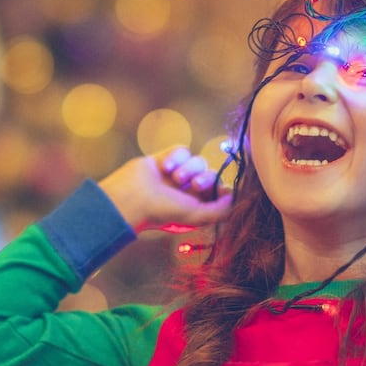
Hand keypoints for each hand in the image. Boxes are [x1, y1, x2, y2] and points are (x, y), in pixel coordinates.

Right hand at [98, 146, 233, 232]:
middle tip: (194, 185)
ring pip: (197, 161)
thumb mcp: (196, 215)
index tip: (218, 190)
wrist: (131, 197)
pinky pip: (182, 150)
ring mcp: (175, 173)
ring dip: (188, 168)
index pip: (219, 192)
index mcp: (195, 205)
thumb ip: (221, 210)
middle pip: (209, 174)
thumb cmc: (162, 211)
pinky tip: (165, 167)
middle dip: (204, 178)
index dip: (221, 188)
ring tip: (174, 177)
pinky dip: (176, 157)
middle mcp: (186, 190)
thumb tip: (235, 197)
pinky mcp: (164, 158)